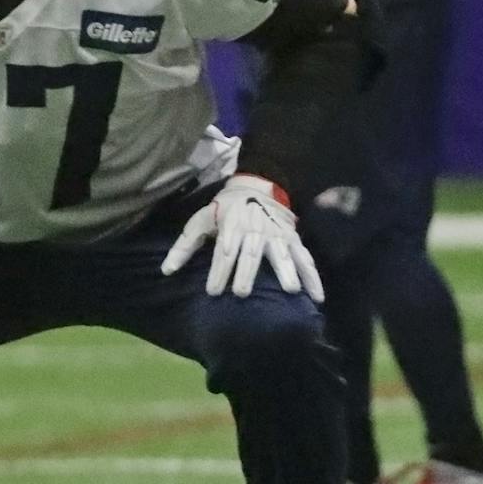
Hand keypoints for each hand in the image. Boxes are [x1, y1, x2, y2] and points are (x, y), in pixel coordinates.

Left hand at [161, 173, 323, 302]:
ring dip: (286, 272)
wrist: (256, 187)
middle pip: (252, 254)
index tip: (213, 291)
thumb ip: (185, 245)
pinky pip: (304, 258)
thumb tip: (166, 270)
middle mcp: (255, 231)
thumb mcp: (201, 219)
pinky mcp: (293, 240)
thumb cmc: (224, 210)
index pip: (224, 251)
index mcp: (232, 226)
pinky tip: (316, 296)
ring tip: (290, 291)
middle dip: (247, 273)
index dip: (219, 271)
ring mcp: (277, 235)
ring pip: (281, 254)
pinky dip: (312, 276)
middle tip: (243, 293)